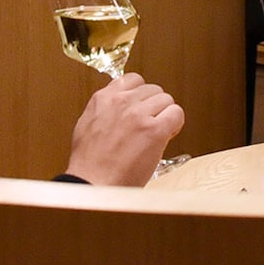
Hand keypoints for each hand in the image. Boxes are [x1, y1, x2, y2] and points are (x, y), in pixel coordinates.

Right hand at [65, 72, 183, 185]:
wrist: (93, 184)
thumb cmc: (88, 164)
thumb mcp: (87, 124)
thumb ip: (105, 109)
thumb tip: (119, 105)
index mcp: (104, 98)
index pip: (133, 79)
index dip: (141, 95)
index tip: (142, 106)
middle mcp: (122, 101)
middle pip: (153, 90)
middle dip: (154, 107)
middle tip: (150, 123)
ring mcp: (138, 114)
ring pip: (167, 100)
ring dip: (165, 115)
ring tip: (157, 132)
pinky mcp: (154, 130)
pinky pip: (176, 114)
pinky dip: (175, 124)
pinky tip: (166, 136)